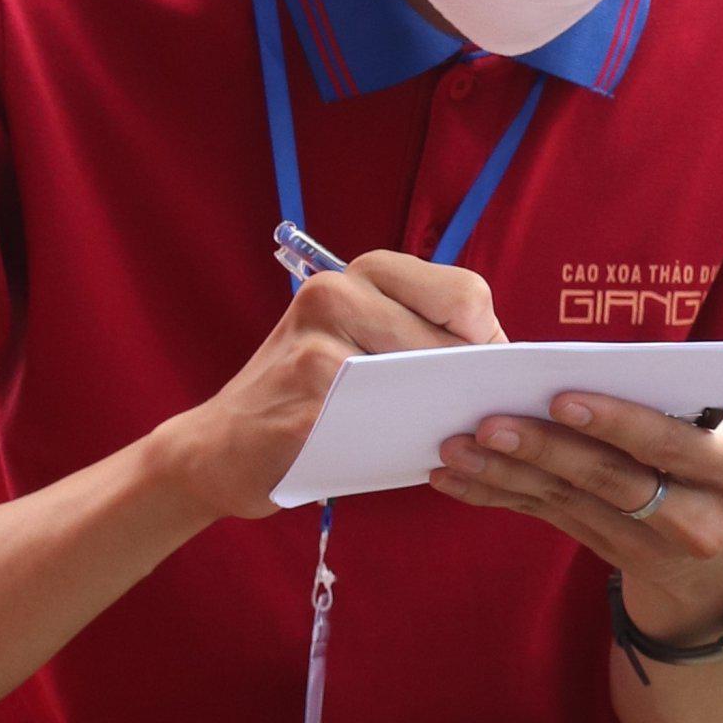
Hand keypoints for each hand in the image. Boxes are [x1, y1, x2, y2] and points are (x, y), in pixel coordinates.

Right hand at [164, 252, 502, 520]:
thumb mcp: (359, 342)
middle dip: (466, 381)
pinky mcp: (307, 393)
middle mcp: (335, 291)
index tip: (470, 374)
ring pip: (425, 374)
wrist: (219, 447)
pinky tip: (384, 449)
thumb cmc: (309, 398)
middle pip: (453, 334)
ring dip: (437, 410)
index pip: (466, 293)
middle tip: (450, 413)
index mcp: (359, 273)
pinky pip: (388, 417)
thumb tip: (503, 360)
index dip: (483, 341)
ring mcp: (318, 340)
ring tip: (418, 430)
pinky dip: (401, 440)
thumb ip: (422, 335)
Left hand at [432, 390, 722, 641]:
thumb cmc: (715, 464)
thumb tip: (599, 357)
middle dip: (544, 449)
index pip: (667, 443)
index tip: (560, 398)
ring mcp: (649, 546)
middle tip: (487, 424)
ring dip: (505, 474)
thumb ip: (681, 395)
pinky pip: (547, 519)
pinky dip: (497, 496)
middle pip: (610, 480)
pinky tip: (453, 480)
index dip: (614, 421)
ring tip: (455, 449)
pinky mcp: (608, 554)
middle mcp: (697, 518)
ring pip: (568, 503)